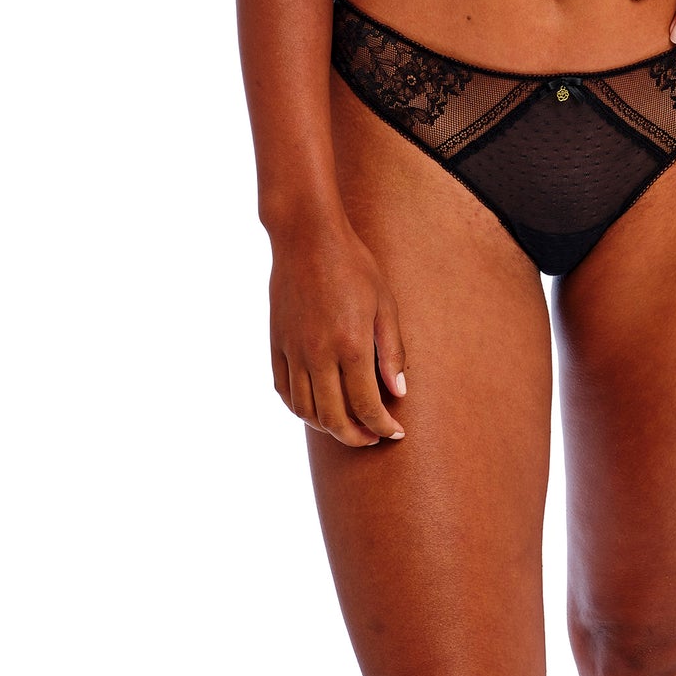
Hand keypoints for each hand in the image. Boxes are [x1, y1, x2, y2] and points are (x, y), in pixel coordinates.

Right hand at [267, 214, 408, 446]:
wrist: (307, 237)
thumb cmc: (353, 265)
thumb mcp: (384, 303)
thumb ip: (392, 350)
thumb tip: (398, 391)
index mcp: (350, 345)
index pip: (366, 405)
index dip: (382, 426)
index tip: (395, 433)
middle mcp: (318, 355)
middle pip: (333, 417)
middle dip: (356, 437)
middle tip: (373, 437)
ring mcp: (293, 351)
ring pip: (305, 410)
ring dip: (327, 428)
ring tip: (347, 427)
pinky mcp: (276, 344)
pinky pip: (284, 390)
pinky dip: (299, 409)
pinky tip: (316, 408)